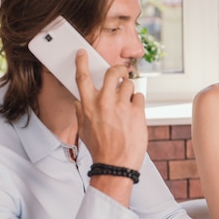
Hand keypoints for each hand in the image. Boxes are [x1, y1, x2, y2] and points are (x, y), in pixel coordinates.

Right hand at [74, 49, 146, 170]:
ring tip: (128, 104)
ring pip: (128, 84)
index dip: (81, 62)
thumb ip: (81, 112)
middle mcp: (104, 102)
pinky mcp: (137, 111)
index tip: (82, 53)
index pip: (82, 78)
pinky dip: (138, 103)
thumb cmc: (100, 149)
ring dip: (129, 91)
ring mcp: (122, 106)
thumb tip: (79, 101)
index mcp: (88, 105)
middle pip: (112, 72)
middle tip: (121, 72)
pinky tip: (134, 114)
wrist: (116, 165)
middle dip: (118, 69)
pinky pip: (139, 97)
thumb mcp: (83, 129)